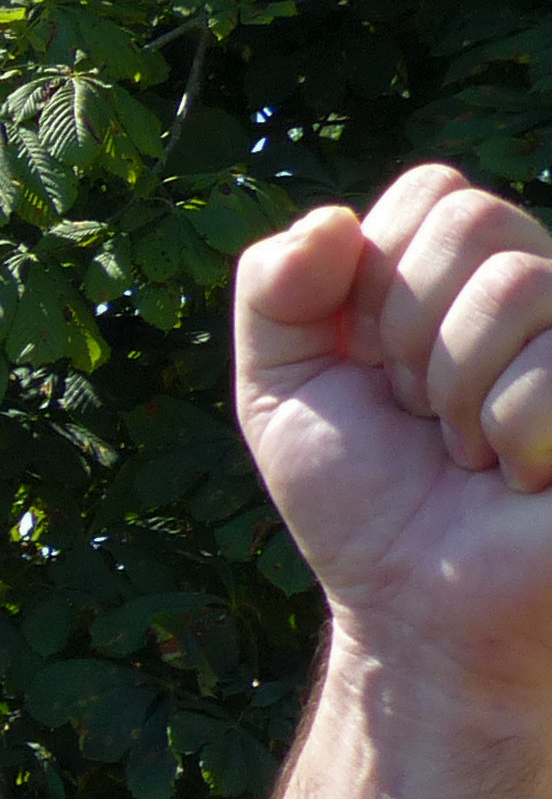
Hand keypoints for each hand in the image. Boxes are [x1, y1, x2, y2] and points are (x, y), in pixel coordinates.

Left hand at [236, 164, 551, 704]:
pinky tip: (523, 476)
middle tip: (424, 415)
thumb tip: (329, 220)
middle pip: (473, 224)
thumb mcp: (279, 390)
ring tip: (473, 450)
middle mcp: (544, 289)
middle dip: (411, 338)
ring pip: (517, 287)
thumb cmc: (362, 501)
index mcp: (465, 272)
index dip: (377, 286)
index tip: (374, 368)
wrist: (417, 606)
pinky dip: (511, 437)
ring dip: (459, 394)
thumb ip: (274, 290)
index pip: (433, 192)